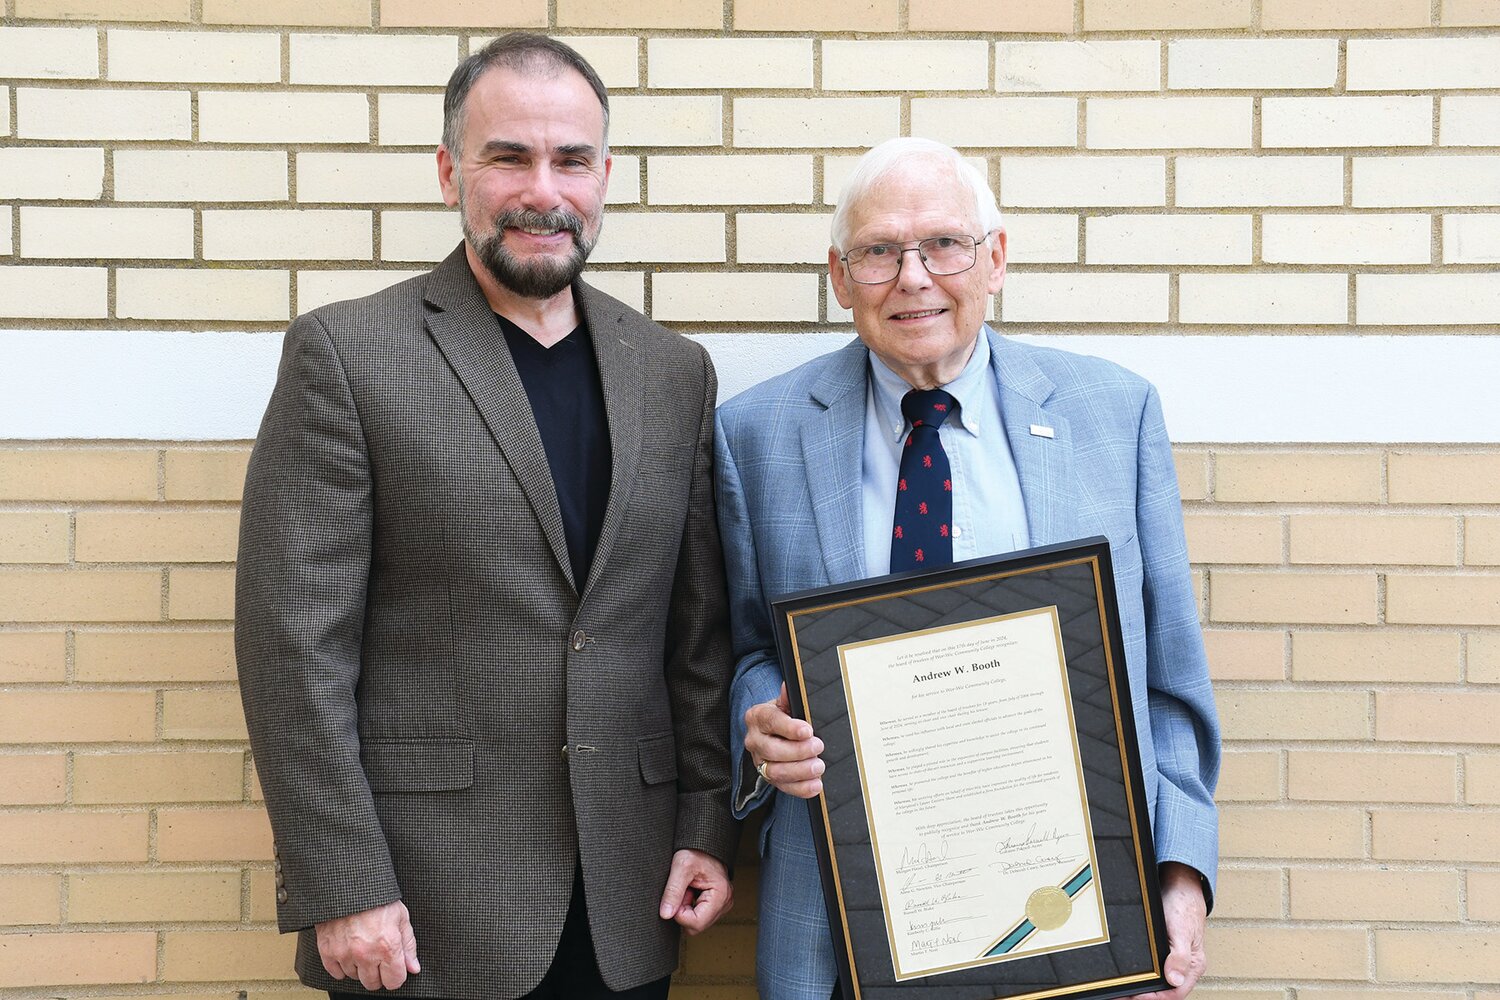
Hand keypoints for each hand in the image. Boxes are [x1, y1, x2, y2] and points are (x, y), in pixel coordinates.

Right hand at [315, 900, 420, 989]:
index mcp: (387, 947)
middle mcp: (365, 954)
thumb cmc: (377, 898)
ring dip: (359, 967)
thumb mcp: (401, 917)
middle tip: (377, 955)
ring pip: (354, 977)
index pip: (394, 981)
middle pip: (373, 983)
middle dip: (378, 973)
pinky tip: (348, 950)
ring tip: (362, 946)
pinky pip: (335, 973)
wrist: (349, 884)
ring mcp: (344, 954)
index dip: (396, 975)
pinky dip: (342, 965)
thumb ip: (408, 946)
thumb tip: (413, 967)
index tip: (394, 968)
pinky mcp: (327, 951)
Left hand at [658, 848, 732, 934]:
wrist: (702, 845)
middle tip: (683, 891)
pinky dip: (690, 906)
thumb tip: (666, 914)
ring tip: (688, 889)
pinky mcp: (715, 905)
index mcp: (720, 895)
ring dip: (686, 909)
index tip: (678, 897)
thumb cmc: (696, 851)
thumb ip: (672, 892)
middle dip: (684, 911)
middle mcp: (724, 902)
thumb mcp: (681, 867)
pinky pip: (699, 916)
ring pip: (697, 923)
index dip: (680, 914)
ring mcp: (721, 905)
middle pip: (697, 926)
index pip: (696, 923)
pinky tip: (691, 892)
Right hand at [744, 683, 824, 797]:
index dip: (789, 728)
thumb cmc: (781, 715)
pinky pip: (783, 787)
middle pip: (772, 750)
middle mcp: (754, 740)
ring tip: (819, 766)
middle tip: (818, 747)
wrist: (771, 731)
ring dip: (800, 771)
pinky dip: (801, 788)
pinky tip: (816, 785)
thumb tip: (789, 686)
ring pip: (776, 772)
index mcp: (757, 717)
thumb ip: (788, 697)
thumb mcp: (784, 703)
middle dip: (798, 751)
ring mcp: (760, 761)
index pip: (771, 722)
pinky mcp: (769, 777)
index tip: (807, 730)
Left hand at [1129, 863, 1206, 998]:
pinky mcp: (1163, 951)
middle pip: (1164, 990)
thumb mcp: (1181, 930)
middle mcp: (1184, 965)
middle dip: (1143, 995)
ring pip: (1158, 982)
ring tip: (1121, 990)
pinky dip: (1141, 975)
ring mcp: (1173, 959)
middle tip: (1122, 995)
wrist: (1179, 885)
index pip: (1175, 992)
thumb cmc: (1183, 905)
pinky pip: (1153, 970)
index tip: (1135, 996)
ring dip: (1141, 988)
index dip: (1154, 997)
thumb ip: (1180, 956)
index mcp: (1193, 964)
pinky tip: (1129, 976)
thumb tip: (1174, 979)